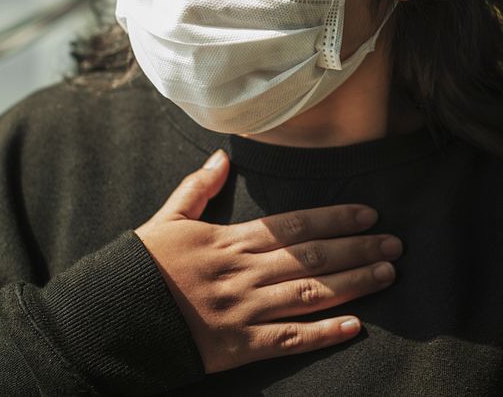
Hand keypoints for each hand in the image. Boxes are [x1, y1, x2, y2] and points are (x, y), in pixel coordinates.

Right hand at [135, 150, 401, 373]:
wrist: (107, 320)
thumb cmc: (139, 269)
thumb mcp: (165, 220)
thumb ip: (197, 188)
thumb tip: (224, 155)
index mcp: (228, 241)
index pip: (293, 225)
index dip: (334, 218)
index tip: (368, 213)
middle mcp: (242, 273)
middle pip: (312, 257)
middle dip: (357, 248)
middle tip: (395, 243)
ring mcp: (242, 311)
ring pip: (309, 294)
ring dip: (353, 284)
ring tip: (387, 274)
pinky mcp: (237, 347)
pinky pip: (288, 340)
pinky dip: (323, 334)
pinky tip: (355, 327)